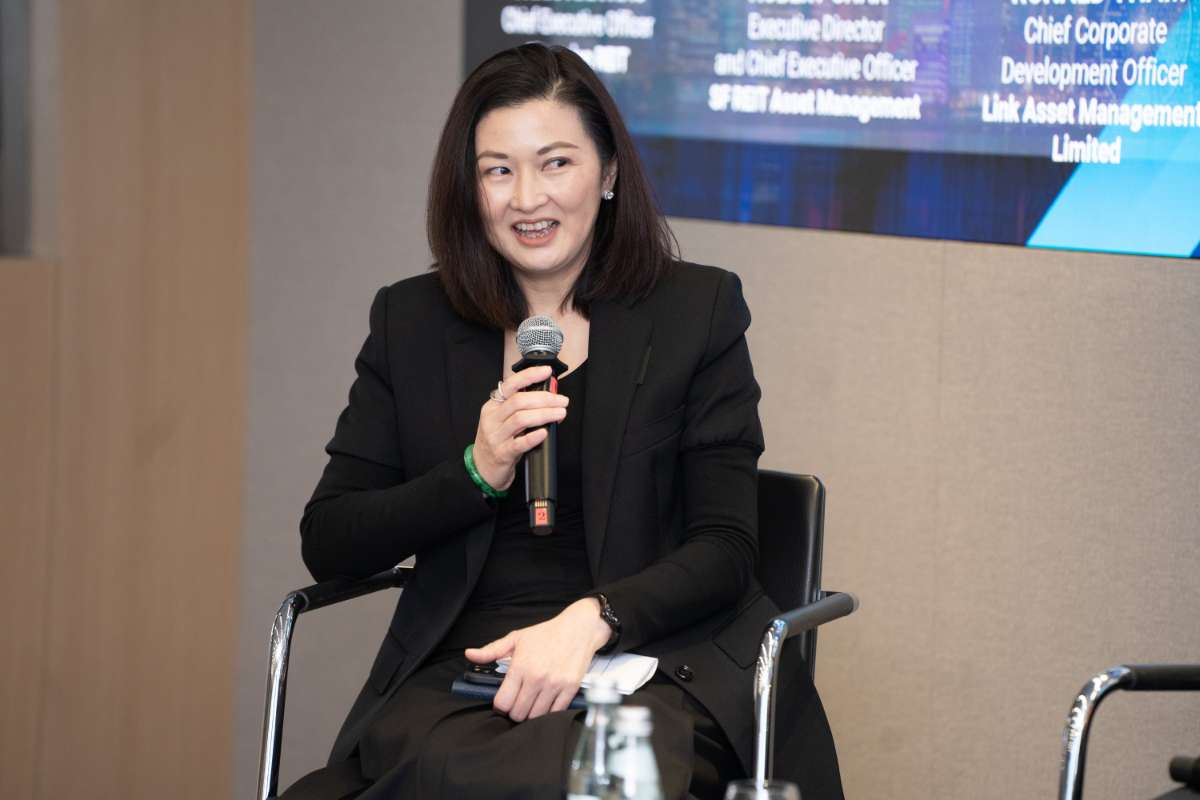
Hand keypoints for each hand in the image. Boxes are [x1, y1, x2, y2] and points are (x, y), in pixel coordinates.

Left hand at [465, 598, 611, 721]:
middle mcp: (536, 678)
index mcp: (520, 666)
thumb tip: (469, 654)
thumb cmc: (546, 633)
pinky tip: (546, 703)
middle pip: (518, 714)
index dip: (500, 706)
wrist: (578, 629)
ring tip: (531, 703)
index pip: (503, 702)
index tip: (504, 702)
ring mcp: (554, 684)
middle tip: (518, 703)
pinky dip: (549, 712)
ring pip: (535, 717)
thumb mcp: (516, 638)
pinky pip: (555, 713)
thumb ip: (491, 650)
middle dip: (515, 711)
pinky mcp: (570, 689)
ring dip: (531, 714)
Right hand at [472, 365, 567, 490]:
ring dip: (544, 414)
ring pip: (520, 419)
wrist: (482, 468)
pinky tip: (545, 432)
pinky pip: (519, 443)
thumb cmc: (497, 441)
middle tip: (562, 401)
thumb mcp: (504, 420)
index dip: (529, 375)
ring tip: (560, 413)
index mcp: (493, 406)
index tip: (546, 371)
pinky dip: (533, 437)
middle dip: (544, 398)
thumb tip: (548, 396)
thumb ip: (521, 408)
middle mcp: (492, 419)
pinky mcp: (502, 453)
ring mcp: (496, 436)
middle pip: (518, 401)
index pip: (510, 385)